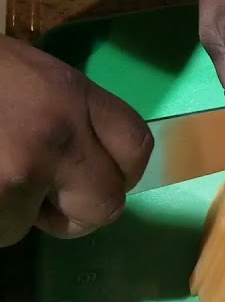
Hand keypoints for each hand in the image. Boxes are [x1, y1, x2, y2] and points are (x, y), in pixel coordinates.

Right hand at [0, 37, 152, 245]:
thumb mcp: (19, 73)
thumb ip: (59, 113)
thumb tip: (83, 163)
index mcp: (67, 94)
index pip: (135, 148)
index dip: (118, 173)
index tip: (88, 178)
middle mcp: (53, 134)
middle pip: (102, 205)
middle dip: (70, 214)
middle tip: (31, 198)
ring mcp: (13, 174)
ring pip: (25, 228)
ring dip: (1, 215)